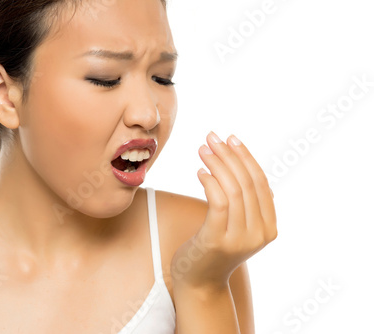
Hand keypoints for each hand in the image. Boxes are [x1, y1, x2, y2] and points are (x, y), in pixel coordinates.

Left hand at [171, 131, 276, 289]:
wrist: (200, 282)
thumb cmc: (215, 248)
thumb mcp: (238, 226)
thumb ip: (247, 204)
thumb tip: (246, 168)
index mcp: (269, 227)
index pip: (261, 183)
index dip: (246, 157)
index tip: (231, 139)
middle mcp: (259, 233)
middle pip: (247, 183)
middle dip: (229, 155)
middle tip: (212, 138)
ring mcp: (240, 239)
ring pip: (233, 190)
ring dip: (216, 164)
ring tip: (203, 150)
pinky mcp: (217, 240)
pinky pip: (218, 202)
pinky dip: (210, 182)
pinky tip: (200, 172)